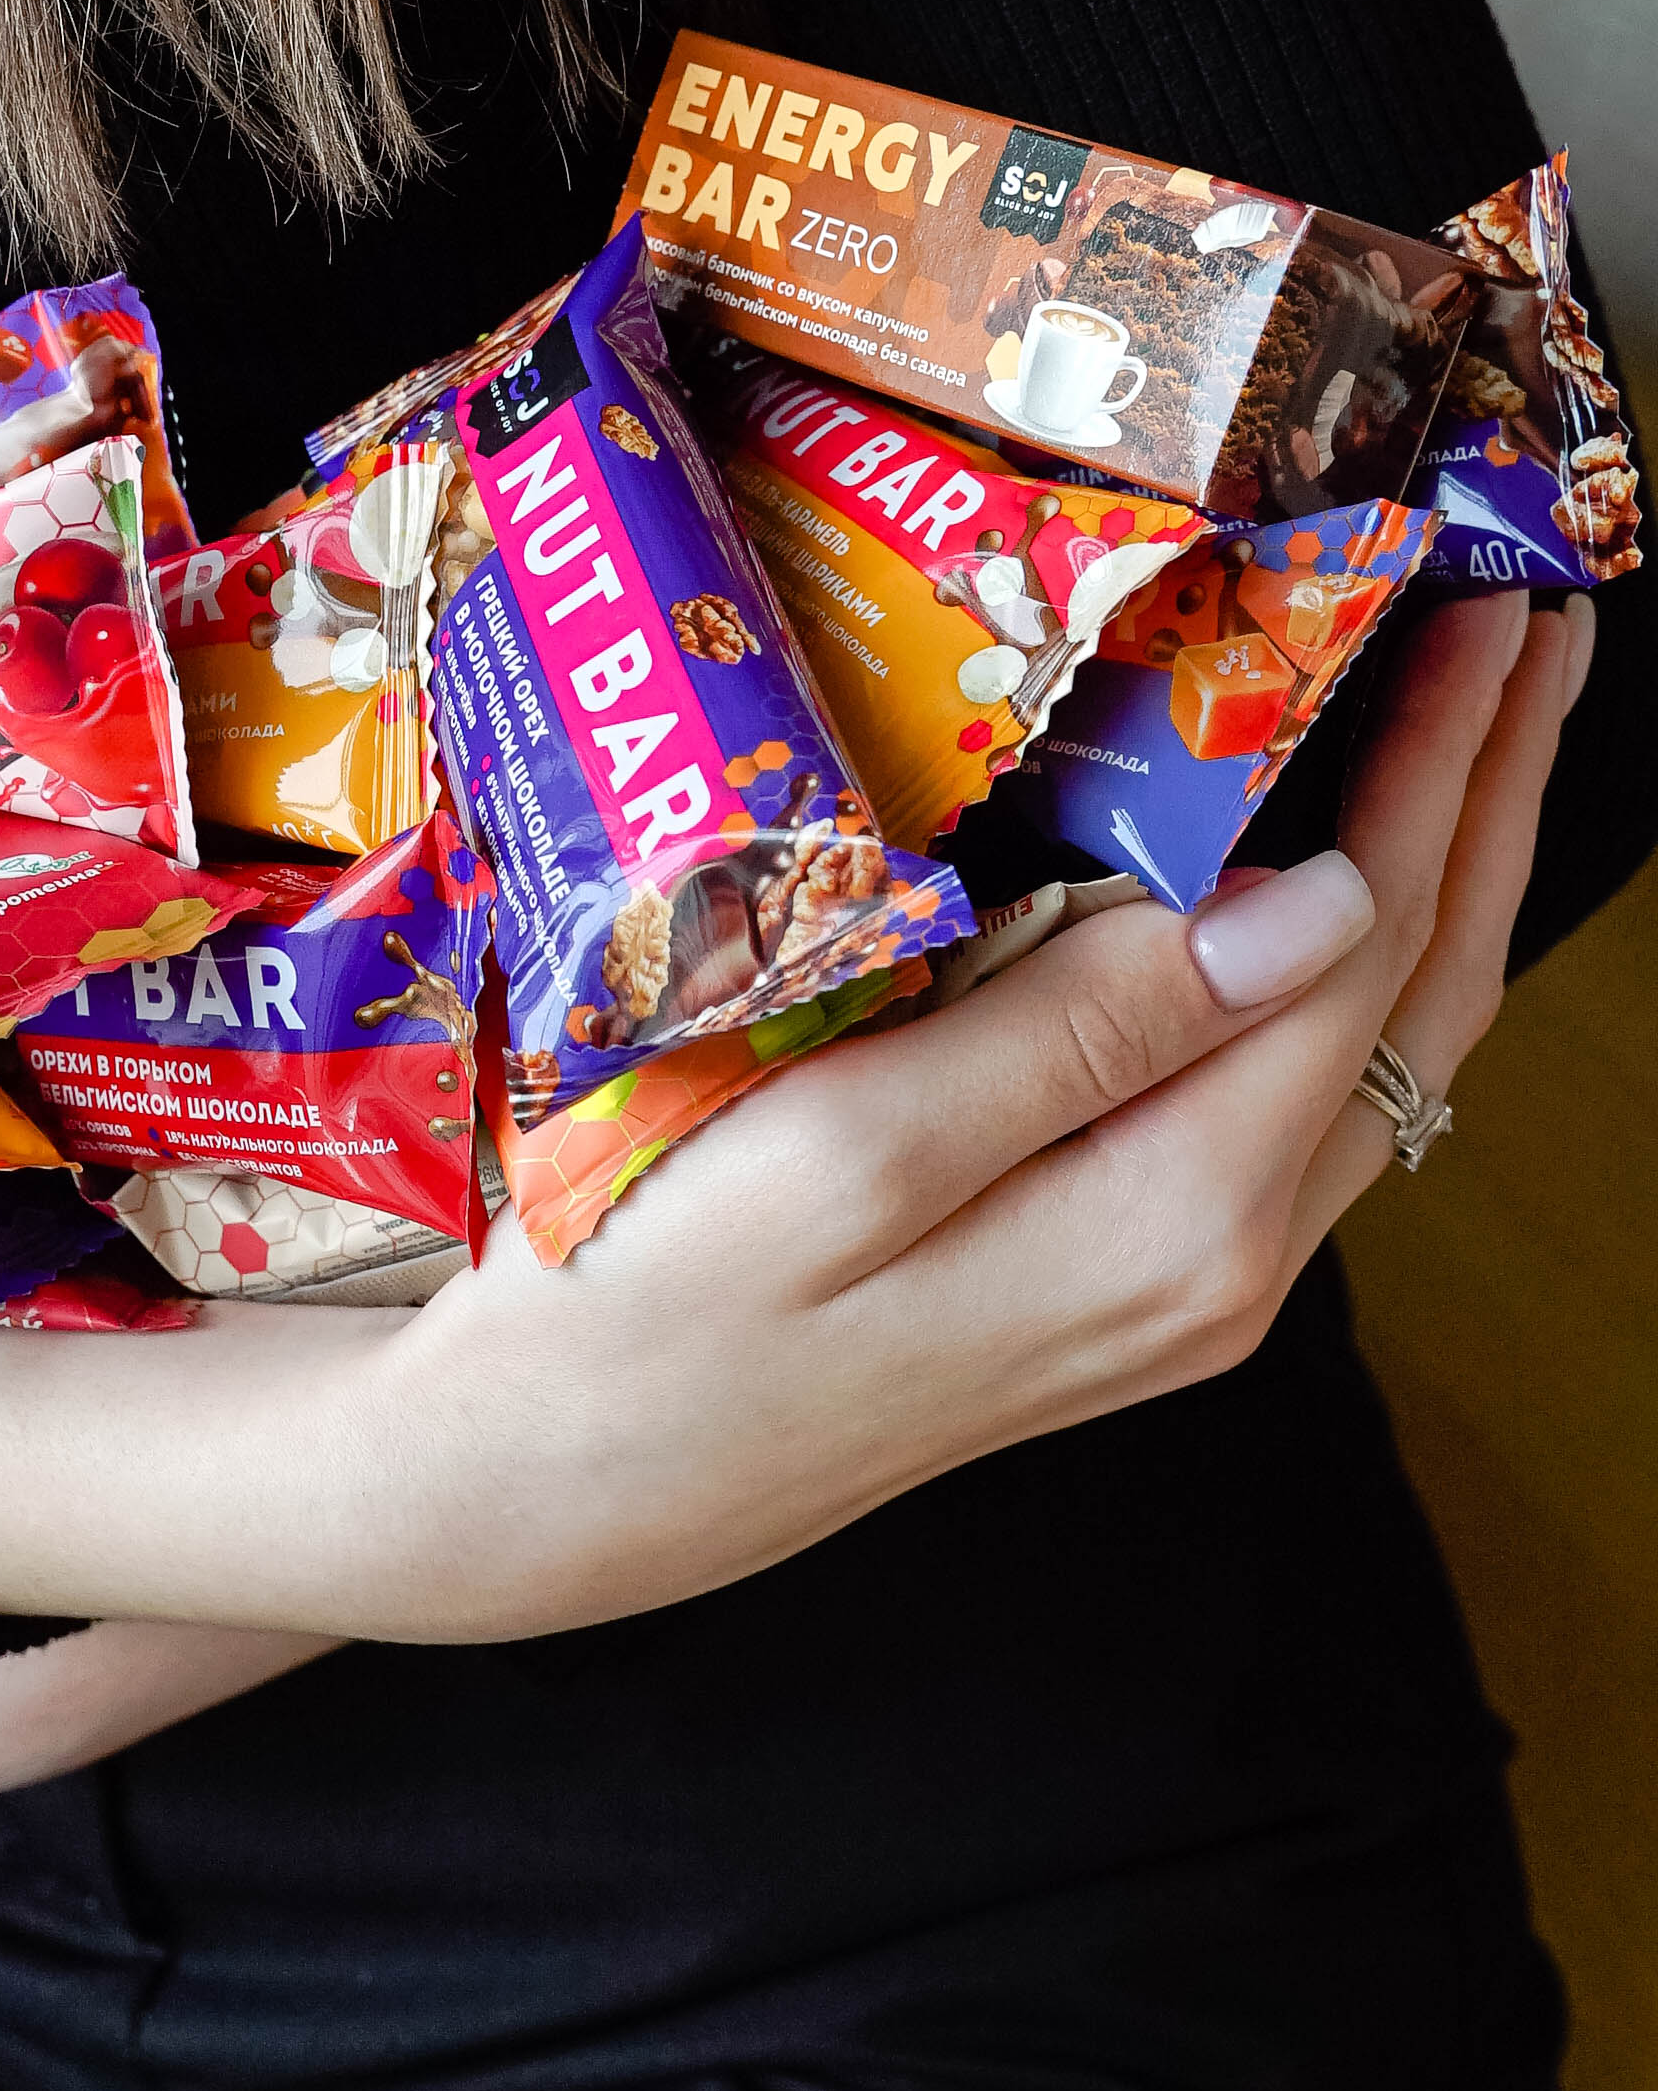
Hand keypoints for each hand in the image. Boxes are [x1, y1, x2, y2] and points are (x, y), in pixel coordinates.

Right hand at [0, 594, 1586, 1647]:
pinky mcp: (1119, 1282)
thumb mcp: (855, 1150)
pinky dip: (1347, 968)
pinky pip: (1291, 1101)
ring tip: (1471, 720)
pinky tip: (1327, 885)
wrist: (559, 1485)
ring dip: (1440, 879)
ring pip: (1373, 1059)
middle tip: (1531, 616)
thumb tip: (1320, 901)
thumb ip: (1088, 1030)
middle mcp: (1218, 1269)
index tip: (1487, 605)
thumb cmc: (657, 1302)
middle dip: (1490, 802)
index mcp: (1172, 1221)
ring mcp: (1177, 1288)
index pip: (1369, 949)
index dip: (1443, 768)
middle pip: (1418, 1005)